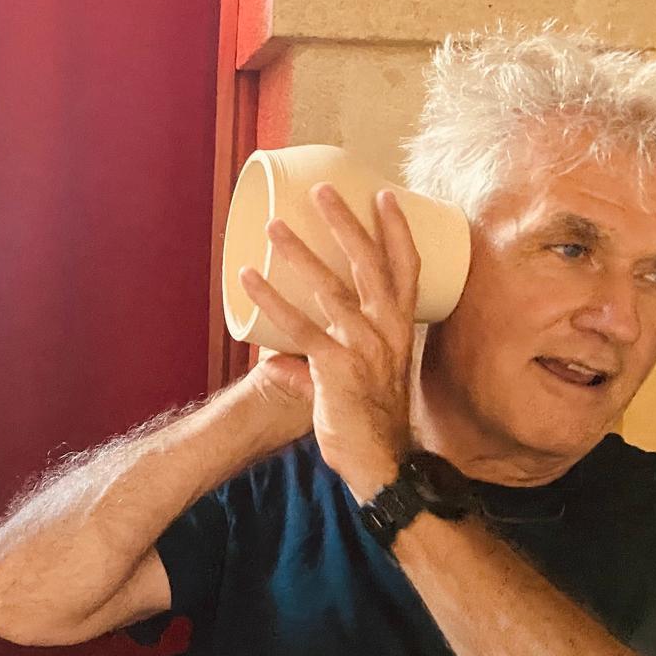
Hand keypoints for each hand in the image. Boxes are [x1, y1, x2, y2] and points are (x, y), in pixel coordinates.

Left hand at [239, 184, 419, 501]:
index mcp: (400, 327)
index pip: (407, 267)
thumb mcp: (365, 378)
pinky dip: (270, 301)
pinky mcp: (335, 368)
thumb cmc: (372, 419)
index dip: (398, 229)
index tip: (385, 194)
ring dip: (299, 253)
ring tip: (272, 227)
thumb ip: (319, 363)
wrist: (381, 463)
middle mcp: (387, 331)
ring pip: (329, 288)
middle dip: (346, 222)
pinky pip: (297, 327)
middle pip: (369, 263)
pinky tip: (248, 279)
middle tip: (322, 191)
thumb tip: (277, 359)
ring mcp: (362, 347)